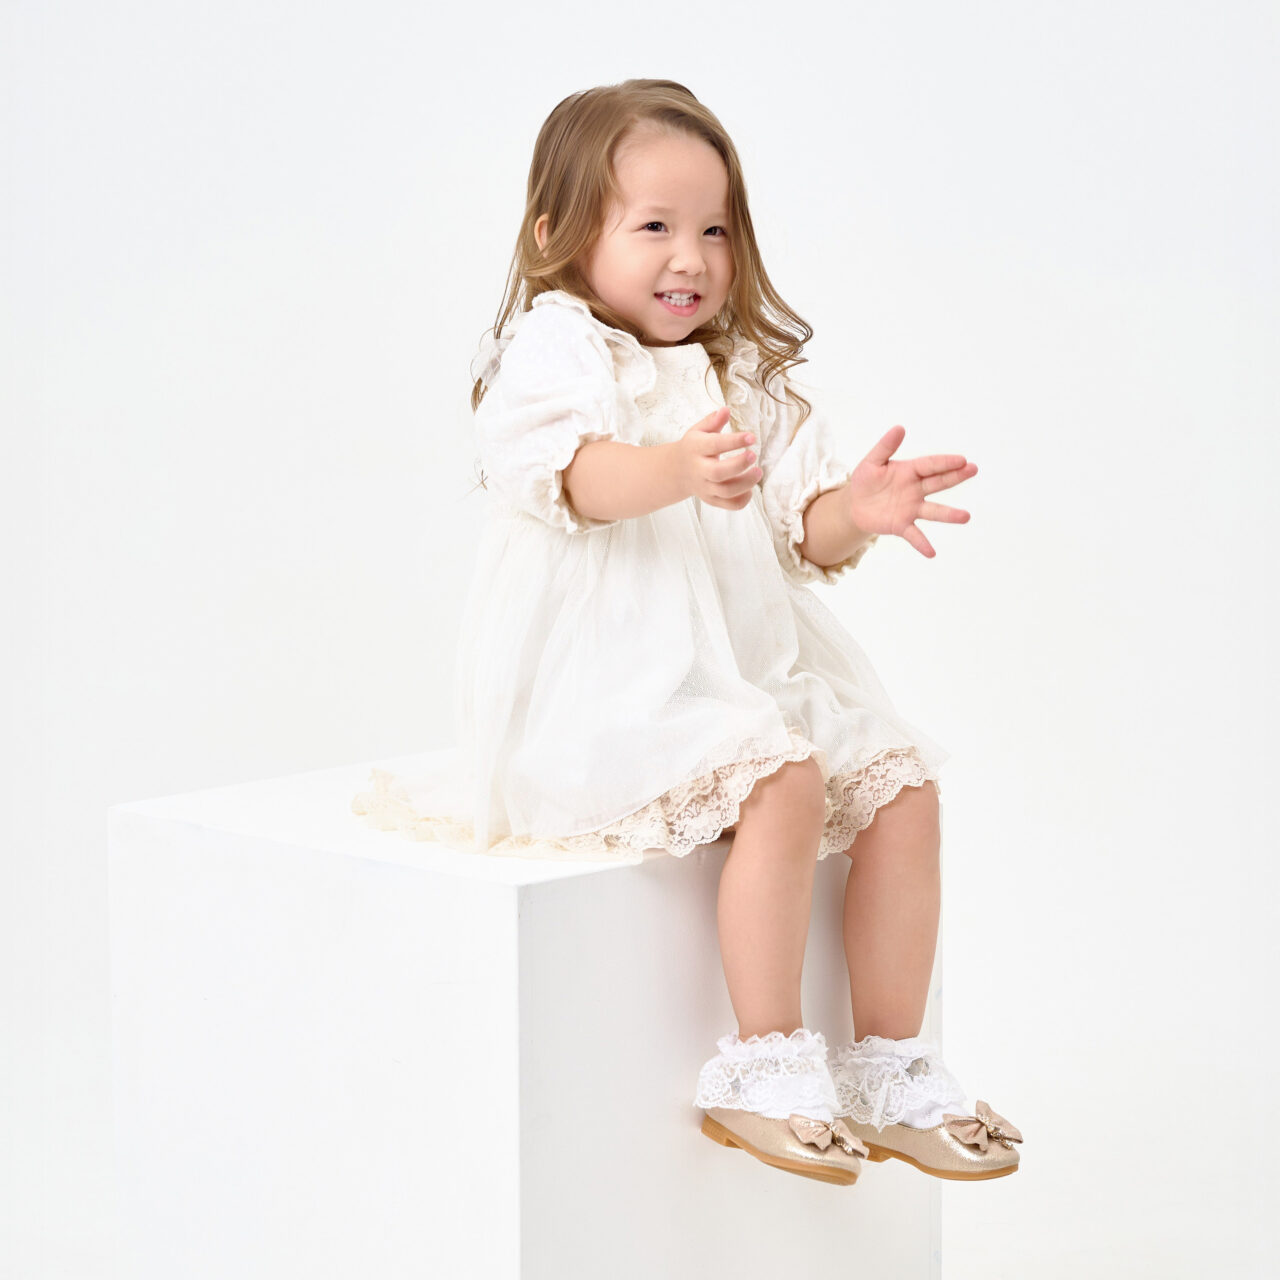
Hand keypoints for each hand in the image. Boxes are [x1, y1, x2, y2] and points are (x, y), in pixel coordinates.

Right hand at [673, 406, 759, 509]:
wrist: (677, 471)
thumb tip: (726, 410)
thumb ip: (713, 421)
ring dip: (745, 483)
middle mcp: (699, 470)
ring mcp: (705, 487)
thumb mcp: (699, 430)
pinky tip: (750, 488)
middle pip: (718, 473)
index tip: (751, 436)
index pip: (714, 445)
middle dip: (739, 465)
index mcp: (696, 449)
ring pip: (726, 491)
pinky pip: (729, 505)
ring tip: (758, 472)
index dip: (734, 441)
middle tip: (754, 455)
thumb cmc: (694, 447)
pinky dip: (742, 500)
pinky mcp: (712, 500)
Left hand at [845, 425, 976, 557]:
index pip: (930, 465)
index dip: (945, 462)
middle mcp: (915, 490)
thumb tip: (899, 428)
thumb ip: (885, 447)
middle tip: (973, 470)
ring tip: (965, 517)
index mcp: (910, 471)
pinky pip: (914, 535)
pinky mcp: (902, 525)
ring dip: (949, 515)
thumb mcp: (872, 462)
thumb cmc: (866, 480)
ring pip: (933, 511)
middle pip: (938, 483)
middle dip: (956, 477)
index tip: (962, 459)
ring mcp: (911, 508)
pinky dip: (922, 544)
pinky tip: (931, 553)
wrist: (854, 504)